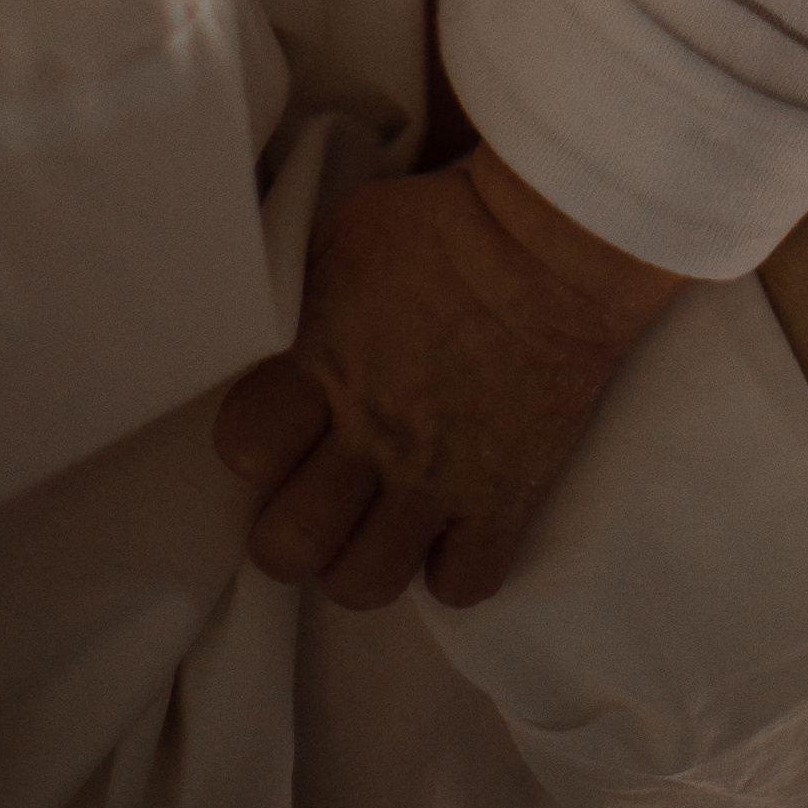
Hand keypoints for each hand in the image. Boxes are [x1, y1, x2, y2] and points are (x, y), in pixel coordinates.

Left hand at [212, 146, 680, 609]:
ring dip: (361, 562)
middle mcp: (373, 434)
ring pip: (364, 582)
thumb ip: (299, 298)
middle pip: (289, 545)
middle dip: (290, 532)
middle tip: (315, 497)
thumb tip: (264, 329)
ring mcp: (439, 475)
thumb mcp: (350, 233)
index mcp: (325, 364)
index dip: (253, 442)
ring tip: (375, 524)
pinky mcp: (505, 493)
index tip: (279, 426)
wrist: (564, 241)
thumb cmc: (452, 223)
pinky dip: (452, 569)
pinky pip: (463, 584)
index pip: (244, 446)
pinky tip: (449, 529)